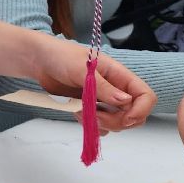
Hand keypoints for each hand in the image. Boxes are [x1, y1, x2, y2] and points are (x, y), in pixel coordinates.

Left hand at [32, 39, 156, 131]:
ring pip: (118, 123)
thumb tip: (126, 102)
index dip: (140, 110)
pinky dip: (92, 126)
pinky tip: (77, 113)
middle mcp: (115, 89)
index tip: (125, 118)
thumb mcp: (82, 69)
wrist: (38, 61)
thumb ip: (103, 86)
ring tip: (82, 111)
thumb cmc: (60, 56)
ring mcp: (103, 100)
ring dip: (103, 124)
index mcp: (119, 75)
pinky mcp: (90, 108)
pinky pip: (100, 125)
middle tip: (95, 115)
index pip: (145, 95)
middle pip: (133, 114)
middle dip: (118, 121)